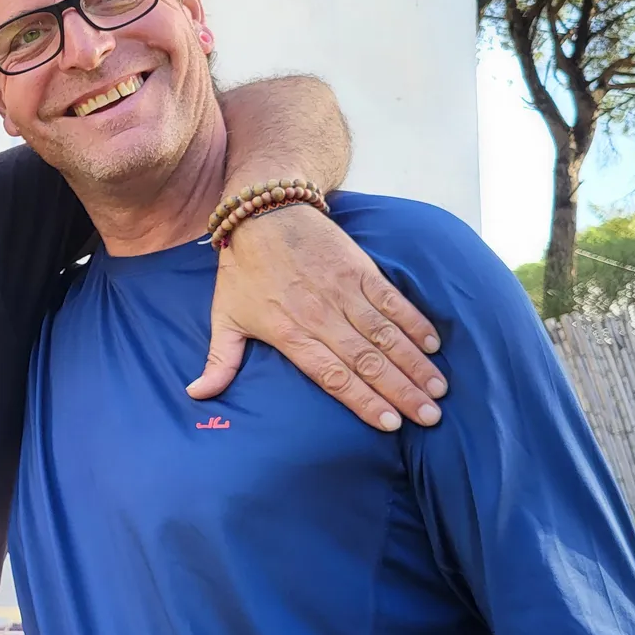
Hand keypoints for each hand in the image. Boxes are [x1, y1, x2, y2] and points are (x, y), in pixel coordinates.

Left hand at [188, 204, 446, 430]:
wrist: (263, 210)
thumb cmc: (243, 269)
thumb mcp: (225, 316)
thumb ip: (219, 361)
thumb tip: (196, 395)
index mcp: (289, 332)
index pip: (332, 375)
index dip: (362, 400)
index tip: (389, 424)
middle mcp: (320, 315)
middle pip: (366, 360)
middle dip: (401, 391)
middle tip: (429, 417)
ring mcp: (343, 291)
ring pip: (385, 334)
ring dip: (414, 363)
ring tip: (438, 390)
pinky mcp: (360, 269)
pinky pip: (392, 301)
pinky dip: (414, 323)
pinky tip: (432, 346)